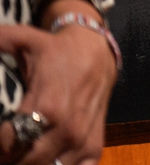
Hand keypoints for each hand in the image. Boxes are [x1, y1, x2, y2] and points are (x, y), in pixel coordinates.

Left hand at [0, 0, 116, 164]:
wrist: (97, 49)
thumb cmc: (57, 49)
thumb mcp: (24, 40)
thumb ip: (0, 40)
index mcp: (46, 105)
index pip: (9, 143)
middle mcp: (65, 127)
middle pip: (26, 163)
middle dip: (10, 158)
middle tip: (4, 148)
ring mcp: (81, 139)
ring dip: (32, 163)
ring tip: (21, 154)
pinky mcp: (94, 144)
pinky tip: (48, 160)